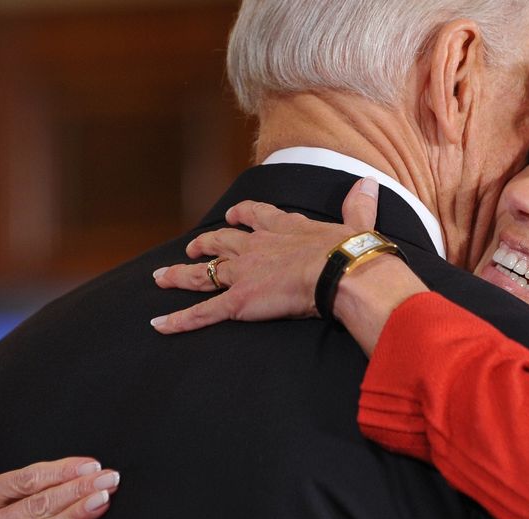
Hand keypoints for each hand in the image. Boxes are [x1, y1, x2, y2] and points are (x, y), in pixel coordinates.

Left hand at [149, 177, 380, 333]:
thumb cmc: (351, 251)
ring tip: (160, 276)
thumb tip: (369, 184)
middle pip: (222, 243)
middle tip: (193, 246)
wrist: (340, 271)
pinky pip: (202, 312)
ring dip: (181, 275)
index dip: (242, 216)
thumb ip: (358, 205)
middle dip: (205, 244)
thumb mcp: (356, 223)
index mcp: (284, 228)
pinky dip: (179, 320)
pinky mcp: (237, 301)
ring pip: (204, 274)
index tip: (233, 215)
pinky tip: (158, 324)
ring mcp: (243, 273)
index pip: (256, 217)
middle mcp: (256, 247)